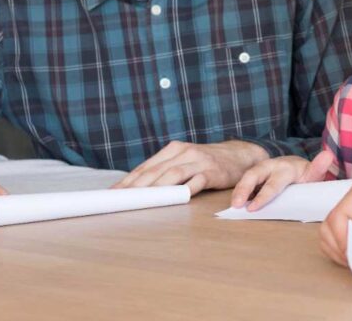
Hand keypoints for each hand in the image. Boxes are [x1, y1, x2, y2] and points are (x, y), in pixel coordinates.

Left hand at [113, 140, 269, 194]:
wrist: (240, 155)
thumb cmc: (206, 162)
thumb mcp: (184, 161)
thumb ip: (164, 171)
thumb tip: (137, 188)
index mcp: (173, 149)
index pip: (145, 167)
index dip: (127, 181)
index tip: (112, 194)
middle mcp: (183, 152)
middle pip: (155, 171)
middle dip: (135, 187)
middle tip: (120, 200)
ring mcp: (198, 161)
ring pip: (172, 175)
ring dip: (156, 189)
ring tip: (141, 201)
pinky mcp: (213, 171)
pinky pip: (197, 181)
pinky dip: (186, 189)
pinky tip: (176, 198)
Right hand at [230, 150, 334, 208]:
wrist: (298, 167)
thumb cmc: (305, 174)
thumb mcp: (313, 173)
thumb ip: (318, 167)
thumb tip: (328, 155)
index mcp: (286, 168)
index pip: (273, 184)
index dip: (263, 196)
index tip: (253, 208)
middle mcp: (271, 166)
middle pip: (254, 175)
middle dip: (243, 189)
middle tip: (236, 205)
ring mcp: (262, 169)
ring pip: (247, 177)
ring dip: (238, 191)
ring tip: (233, 206)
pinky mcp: (256, 175)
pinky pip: (245, 182)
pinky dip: (239, 192)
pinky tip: (236, 204)